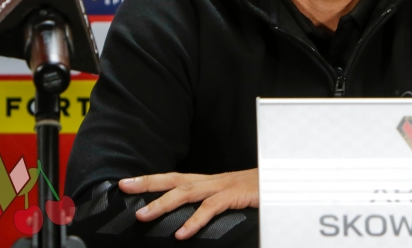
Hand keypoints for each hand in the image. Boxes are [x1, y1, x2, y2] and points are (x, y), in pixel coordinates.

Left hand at [119, 169, 258, 239]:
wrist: (287, 182)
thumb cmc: (262, 192)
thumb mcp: (234, 201)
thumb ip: (214, 207)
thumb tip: (192, 221)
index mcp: (211, 182)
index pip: (176, 178)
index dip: (152, 180)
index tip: (128, 182)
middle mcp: (214, 181)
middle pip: (175, 179)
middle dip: (148, 182)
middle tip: (124, 186)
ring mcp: (224, 186)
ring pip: (187, 191)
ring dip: (163, 202)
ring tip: (143, 215)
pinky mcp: (235, 195)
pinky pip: (211, 208)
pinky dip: (194, 221)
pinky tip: (181, 233)